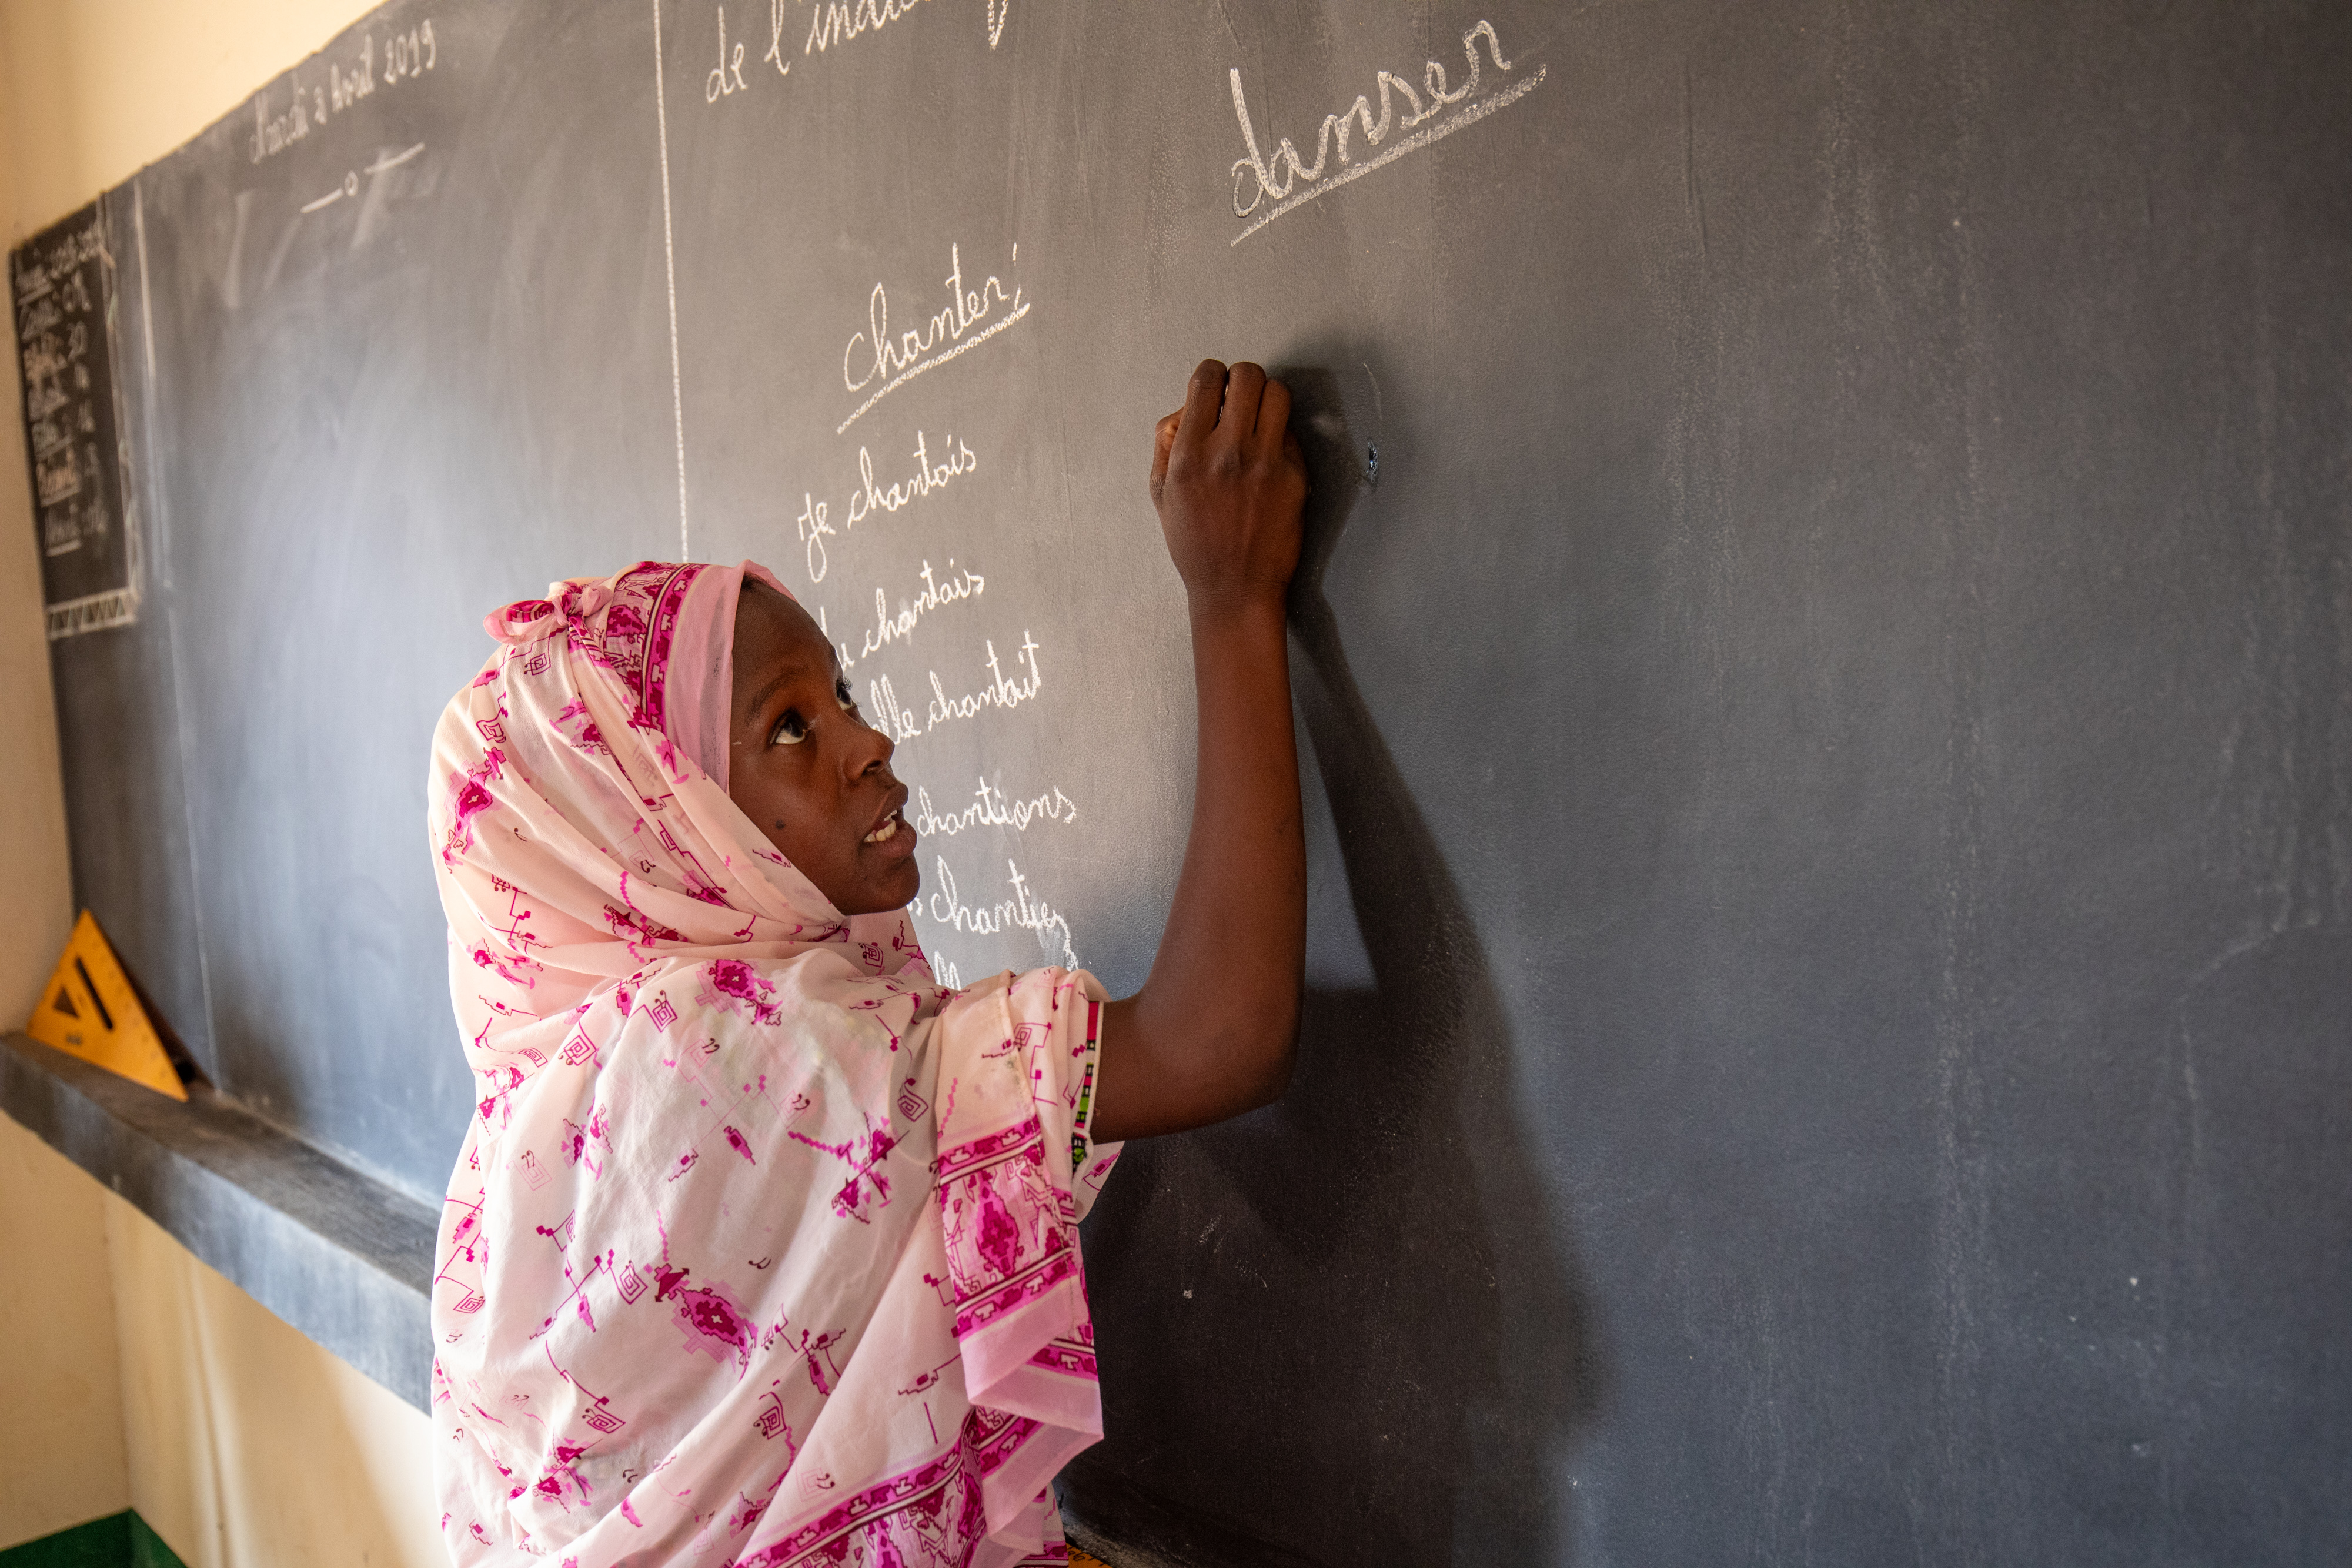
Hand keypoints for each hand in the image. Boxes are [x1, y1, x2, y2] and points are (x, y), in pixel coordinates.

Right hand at [1150, 360, 1308, 616]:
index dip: (1213, 376)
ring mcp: (1265, 463)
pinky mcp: (1294, 476)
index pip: (1207, 379)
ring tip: (1259, 421)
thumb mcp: (1162, 492)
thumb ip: (1168, 442)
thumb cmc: (1196, 545)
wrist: (1235, 588)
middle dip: (1243, 380)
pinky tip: (1269, 458)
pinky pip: (1291, 433)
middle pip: (1248, 375)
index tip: (1216, 389)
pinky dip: (1280, 436)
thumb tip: (1188, 407)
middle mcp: (1228, 452)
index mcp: (1189, 454)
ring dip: (1267, 399)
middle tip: (1240, 400)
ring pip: (1278, 394)